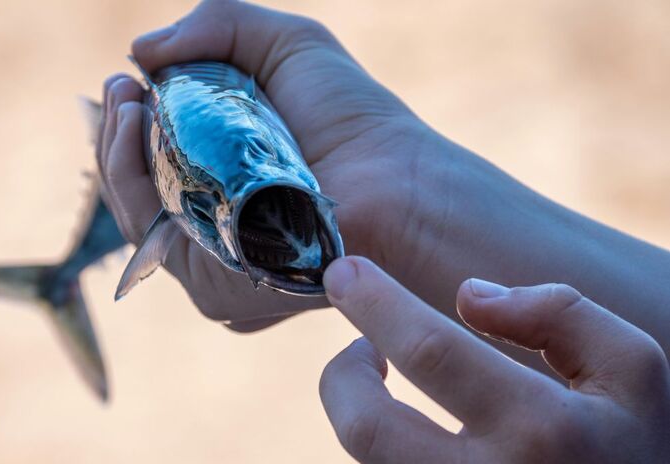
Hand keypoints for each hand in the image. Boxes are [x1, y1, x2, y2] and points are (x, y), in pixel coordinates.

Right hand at [97, 0, 442, 328]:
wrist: (402, 182)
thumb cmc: (353, 118)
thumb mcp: (286, 47)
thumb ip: (218, 26)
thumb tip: (139, 49)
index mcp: (222, 175)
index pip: (152, 158)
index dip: (128, 121)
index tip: (123, 81)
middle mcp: (212, 219)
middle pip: (136, 185)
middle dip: (115, 134)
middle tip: (118, 88)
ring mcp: (212, 256)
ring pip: (135, 211)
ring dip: (115, 154)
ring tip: (122, 102)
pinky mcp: (217, 284)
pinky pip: (153, 238)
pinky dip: (131, 186)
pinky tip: (134, 135)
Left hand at [319, 256, 669, 462]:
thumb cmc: (632, 448)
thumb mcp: (632, 372)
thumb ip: (560, 314)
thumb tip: (470, 296)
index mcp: (543, 433)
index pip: (431, 352)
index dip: (375, 303)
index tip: (344, 271)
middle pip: (366, 427)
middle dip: (342, 373)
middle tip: (359, 348)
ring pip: (368, 461)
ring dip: (358, 411)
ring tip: (383, 382)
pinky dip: (381, 446)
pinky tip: (406, 429)